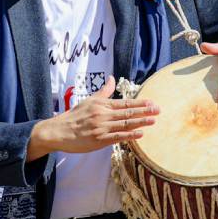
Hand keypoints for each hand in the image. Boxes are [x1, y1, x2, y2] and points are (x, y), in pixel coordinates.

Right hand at [28, 78, 158, 160]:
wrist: (59, 131)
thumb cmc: (74, 116)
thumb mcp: (89, 100)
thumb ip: (104, 91)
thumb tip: (112, 78)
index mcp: (102, 105)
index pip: (125, 103)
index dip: (140, 103)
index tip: (152, 102)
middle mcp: (103, 114)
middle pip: (127, 113)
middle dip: (145, 111)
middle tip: (158, 110)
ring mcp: (101, 127)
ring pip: (124, 124)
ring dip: (141, 122)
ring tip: (153, 120)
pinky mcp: (99, 140)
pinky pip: (117, 137)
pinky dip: (129, 135)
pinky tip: (140, 134)